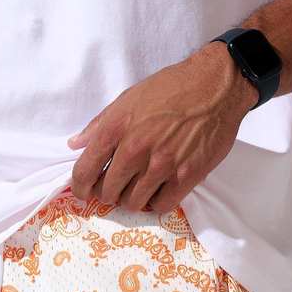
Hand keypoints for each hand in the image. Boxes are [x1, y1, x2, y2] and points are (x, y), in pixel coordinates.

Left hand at [66, 41, 257, 212]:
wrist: (215, 86)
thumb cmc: (171, 88)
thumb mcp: (128, 98)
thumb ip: (99, 124)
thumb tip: (76, 144)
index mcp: (116, 128)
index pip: (84, 171)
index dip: (79, 187)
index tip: (82, 191)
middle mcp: (135, 149)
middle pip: (108, 192)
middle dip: (108, 192)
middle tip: (116, 186)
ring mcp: (161, 165)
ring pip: (133, 203)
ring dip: (131, 199)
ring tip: (138, 188)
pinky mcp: (186, 176)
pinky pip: (161, 205)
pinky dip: (157, 202)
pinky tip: (158, 190)